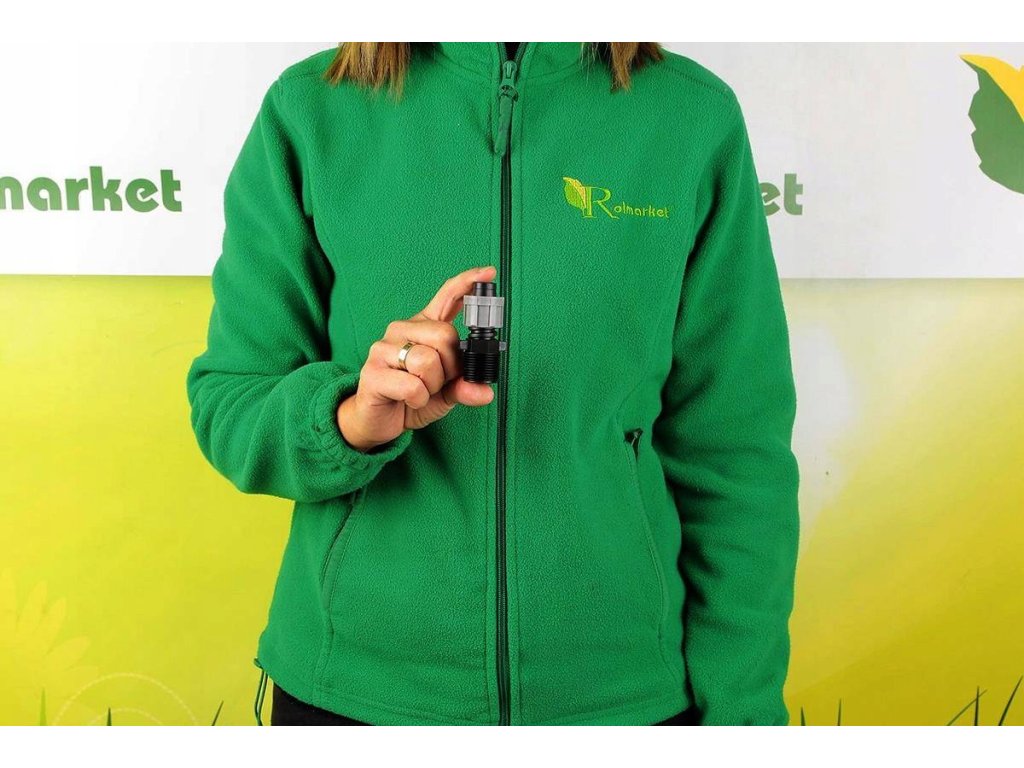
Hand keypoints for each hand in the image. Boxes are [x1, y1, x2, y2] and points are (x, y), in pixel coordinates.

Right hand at [336, 265, 497, 451]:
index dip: (467, 283)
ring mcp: (384, 348)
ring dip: (432, 386)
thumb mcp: (445, 394)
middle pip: (445, 336)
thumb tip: (484, 392)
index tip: (488, 273)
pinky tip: (407, 399)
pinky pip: (412, 385)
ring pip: (428, 360)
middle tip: (436, 382)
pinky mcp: (372, 370)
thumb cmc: (411, 399)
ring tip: (419, 391)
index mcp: (423, 328)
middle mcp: (402, 330)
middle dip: (450, 367)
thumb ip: (464, 387)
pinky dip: (418, 399)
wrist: (376, 421)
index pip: (446, 297)